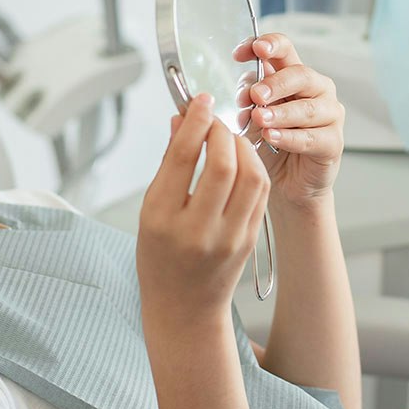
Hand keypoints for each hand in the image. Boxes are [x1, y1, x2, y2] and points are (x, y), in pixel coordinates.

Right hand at [138, 93, 269, 317]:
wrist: (183, 307)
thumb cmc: (159, 258)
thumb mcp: (149, 211)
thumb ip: (167, 164)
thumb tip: (179, 120)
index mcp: (162, 219)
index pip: (182, 158)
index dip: (194, 122)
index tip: (199, 101)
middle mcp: (196, 229)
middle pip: (221, 164)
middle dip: (222, 131)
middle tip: (215, 118)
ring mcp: (228, 237)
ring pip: (250, 177)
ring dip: (243, 147)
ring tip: (230, 136)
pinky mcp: (249, 240)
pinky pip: (259, 194)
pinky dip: (253, 167)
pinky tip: (242, 158)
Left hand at [234, 33, 344, 206]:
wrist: (285, 183)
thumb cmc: (269, 145)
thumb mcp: (251, 116)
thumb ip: (248, 99)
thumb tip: (243, 90)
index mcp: (292, 77)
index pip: (285, 49)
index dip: (267, 45)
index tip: (244, 52)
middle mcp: (315, 90)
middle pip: (299, 75)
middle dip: (274, 83)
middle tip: (255, 94)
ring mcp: (329, 115)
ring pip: (308, 108)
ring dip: (280, 113)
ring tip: (259, 118)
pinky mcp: (333, 142)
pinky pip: (313, 137)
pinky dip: (290, 137)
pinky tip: (273, 138)